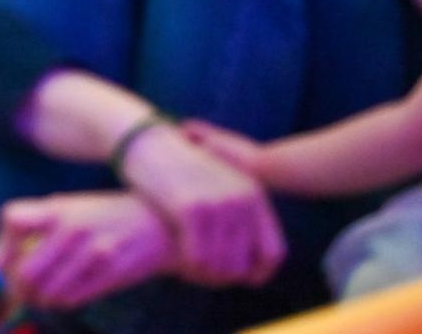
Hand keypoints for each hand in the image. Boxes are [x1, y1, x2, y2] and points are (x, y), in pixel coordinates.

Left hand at [0, 191, 176, 310]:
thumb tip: (6, 254)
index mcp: (59, 207)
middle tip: (20, 289)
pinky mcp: (111, 275)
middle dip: (18, 287)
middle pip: (26, 271)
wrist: (160, 223)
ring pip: (47, 293)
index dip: (4, 246)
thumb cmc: (109, 215)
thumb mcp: (74, 206)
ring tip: (42, 295)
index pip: (14, 222)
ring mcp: (93, 253)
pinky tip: (63, 295)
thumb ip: (43, 224)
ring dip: (39, 299)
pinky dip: (60, 302)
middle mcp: (73, 228)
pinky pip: (71, 300)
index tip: (6, 260)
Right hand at [117, 121, 285, 286]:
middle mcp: (243, 198)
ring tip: (189, 268)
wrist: (148, 141)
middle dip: (222, 277)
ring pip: (220, 266)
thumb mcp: (219, 189)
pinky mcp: (191, 208)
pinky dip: (188, 266)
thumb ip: (238, 219)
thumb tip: (248, 268)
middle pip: (243, 264)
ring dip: (203, 275)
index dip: (258, 274)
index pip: (273, 253)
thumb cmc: (179, 171)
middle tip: (202, 274)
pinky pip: (197, 258)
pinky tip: (178, 261)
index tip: (238, 280)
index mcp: (254, 194)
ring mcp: (218, 203)